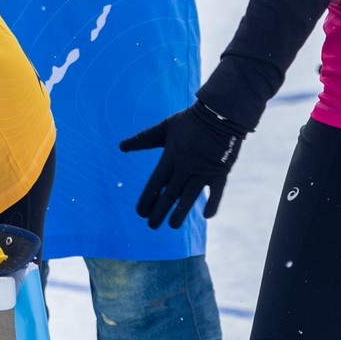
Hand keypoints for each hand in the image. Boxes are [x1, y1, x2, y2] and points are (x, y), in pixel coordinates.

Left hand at [120, 101, 247, 229]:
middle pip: (170, 194)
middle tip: (151, 225)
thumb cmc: (189, 121)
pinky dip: (213, 204)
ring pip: (189, 197)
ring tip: (172, 225)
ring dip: (180, 213)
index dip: (147, 199)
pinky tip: (206, 216)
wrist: (220, 113)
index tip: (140, 213)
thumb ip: (143, 139)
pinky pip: (217, 192)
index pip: (155, 183)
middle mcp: (186, 166)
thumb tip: (120, 146)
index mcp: (171, 156)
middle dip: (159, 211)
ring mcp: (203, 170)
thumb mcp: (164, 128)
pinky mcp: (220, 172)